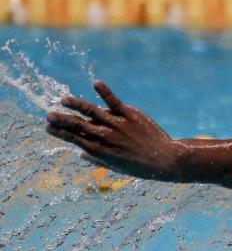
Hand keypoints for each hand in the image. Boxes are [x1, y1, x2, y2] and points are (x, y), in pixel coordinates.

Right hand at [46, 80, 183, 181]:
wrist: (165, 160)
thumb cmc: (141, 166)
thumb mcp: (117, 167)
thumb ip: (98, 160)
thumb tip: (81, 155)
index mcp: (100, 150)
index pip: (74, 139)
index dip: (60, 133)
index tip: (48, 127)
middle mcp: (106, 136)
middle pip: (78, 125)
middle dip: (61, 120)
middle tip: (48, 115)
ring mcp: (117, 124)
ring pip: (91, 111)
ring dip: (75, 105)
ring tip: (63, 100)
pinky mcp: (130, 115)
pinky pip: (114, 101)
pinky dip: (105, 92)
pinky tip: (96, 83)